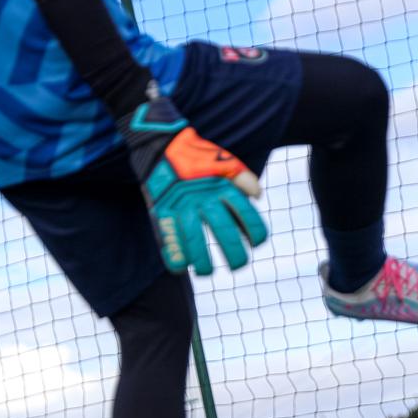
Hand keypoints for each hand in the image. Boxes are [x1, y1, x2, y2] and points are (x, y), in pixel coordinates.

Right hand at [118, 94, 266, 274]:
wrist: (160, 145)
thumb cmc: (196, 157)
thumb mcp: (224, 161)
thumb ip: (242, 178)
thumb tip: (257, 196)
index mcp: (222, 187)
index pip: (246, 214)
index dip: (255, 231)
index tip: (258, 243)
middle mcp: (204, 198)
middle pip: (224, 233)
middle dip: (235, 254)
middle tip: (239, 266)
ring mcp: (181, 206)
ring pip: (196, 241)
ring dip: (204, 261)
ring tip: (208, 272)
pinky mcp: (162, 211)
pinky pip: (170, 239)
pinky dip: (175, 256)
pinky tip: (182, 268)